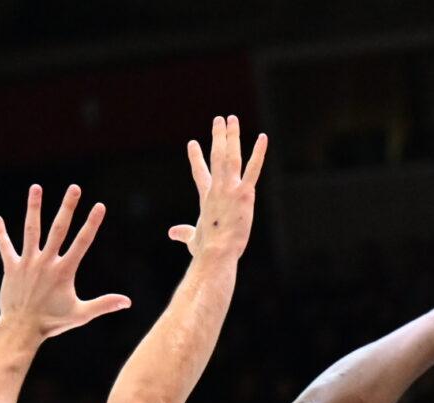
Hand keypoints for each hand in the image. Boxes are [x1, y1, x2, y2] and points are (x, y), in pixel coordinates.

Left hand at [0, 184, 130, 339]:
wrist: (22, 329)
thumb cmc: (52, 323)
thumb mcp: (81, 314)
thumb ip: (104, 305)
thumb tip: (128, 302)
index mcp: (64, 271)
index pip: (82, 242)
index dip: (92, 224)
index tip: (100, 206)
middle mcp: (46, 262)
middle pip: (59, 228)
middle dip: (68, 207)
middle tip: (74, 188)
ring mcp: (27, 263)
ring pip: (31, 229)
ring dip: (34, 207)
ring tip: (36, 187)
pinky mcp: (11, 267)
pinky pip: (5, 247)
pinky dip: (1, 233)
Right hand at [168, 114, 267, 262]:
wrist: (215, 252)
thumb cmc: (205, 249)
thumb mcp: (192, 239)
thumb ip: (183, 233)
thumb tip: (171, 232)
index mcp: (207, 197)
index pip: (200, 173)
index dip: (196, 158)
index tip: (192, 143)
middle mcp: (218, 188)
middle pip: (217, 156)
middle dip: (218, 136)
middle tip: (219, 120)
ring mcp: (230, 189)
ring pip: (231, 156)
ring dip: (231, 136)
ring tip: (232, 119)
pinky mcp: (244, 194)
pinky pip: (253, 169)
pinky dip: (258, 153)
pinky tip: (262, 138)